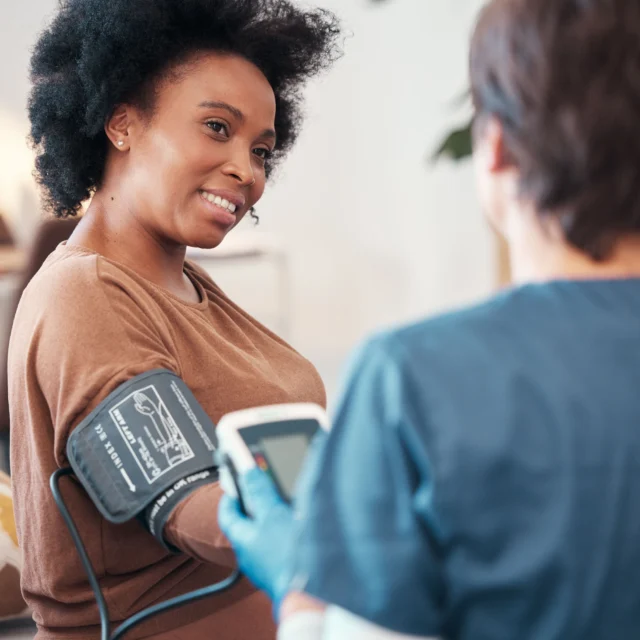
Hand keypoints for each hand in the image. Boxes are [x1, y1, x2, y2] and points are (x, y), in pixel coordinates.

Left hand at [218, 468, 294, 610]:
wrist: (309, 594)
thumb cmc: (287, 557)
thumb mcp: (272, 514)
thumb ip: (260, 492)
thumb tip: (248, 473)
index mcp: (241, 539)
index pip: (227, 514)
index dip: (230, 496)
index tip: (234, 483)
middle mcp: (250, 555)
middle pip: (246, 524)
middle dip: (254, 505)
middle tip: (263, 490)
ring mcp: (265, 566)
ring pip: (263, 537)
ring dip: (271, 520)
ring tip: (286, 507)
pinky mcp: (282, 572)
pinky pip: (277, 548)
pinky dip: (284, 535)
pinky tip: (299, 530)